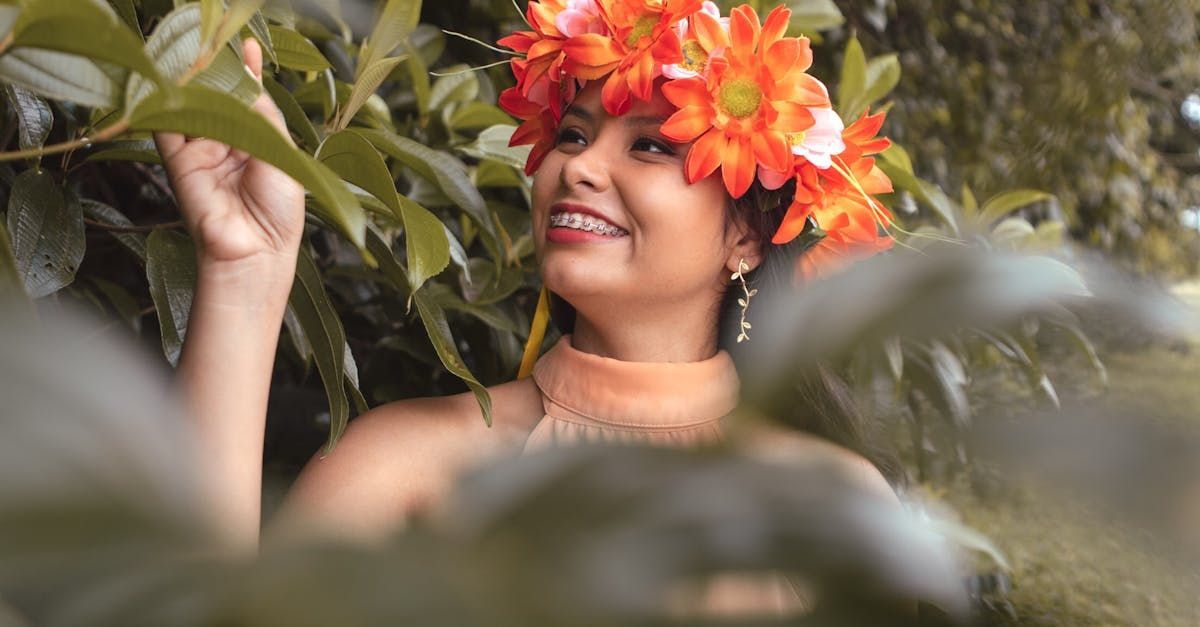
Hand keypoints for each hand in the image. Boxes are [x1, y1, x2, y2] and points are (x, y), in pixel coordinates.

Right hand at [154, 38, 304, 266]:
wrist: (256, 253)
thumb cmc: (279, 212)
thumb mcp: (282, 156)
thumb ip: (264, 118)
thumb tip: (250, 83)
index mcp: (258, 144)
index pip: (249, 100)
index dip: (248, 73)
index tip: (249, 47)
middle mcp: (228, 145)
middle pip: (218, 99)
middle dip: (218, 73)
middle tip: (218, 47)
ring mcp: (202, 153)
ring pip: (192, 107)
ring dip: (193, 83)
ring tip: (199, 58)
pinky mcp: (180, 164)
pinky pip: (166, 129)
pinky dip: (164, 104)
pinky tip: (172, 83)